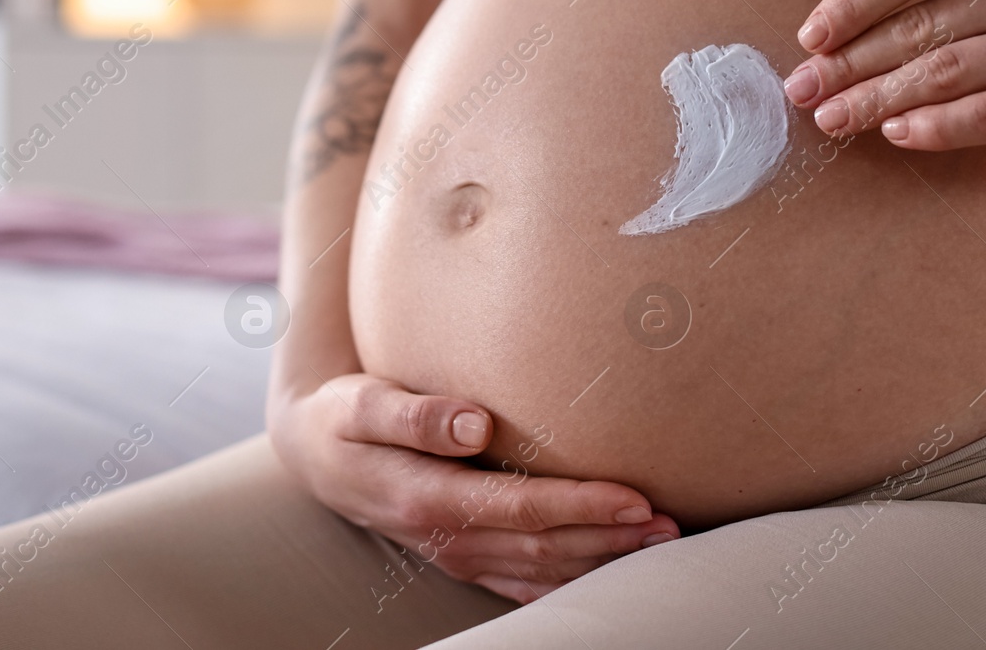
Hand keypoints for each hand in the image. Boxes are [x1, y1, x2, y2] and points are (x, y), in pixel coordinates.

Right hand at [268, 373, 678, 602]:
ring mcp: (459, 554)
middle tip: (670, 525)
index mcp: (427, 500)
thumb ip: (416, 414)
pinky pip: (526, 580)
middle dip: (609, 539)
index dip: (580, 506)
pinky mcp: (466, 556)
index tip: (633, 495)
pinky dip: (572, 577)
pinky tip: (610, 568)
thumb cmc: (343, 417)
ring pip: (542, 569)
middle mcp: (448, 538)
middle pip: (543, 546)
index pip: (521, 509)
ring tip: (660, 543)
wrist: (315, 453)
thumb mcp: (362, 404)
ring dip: (602, 560)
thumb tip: (476, 424)